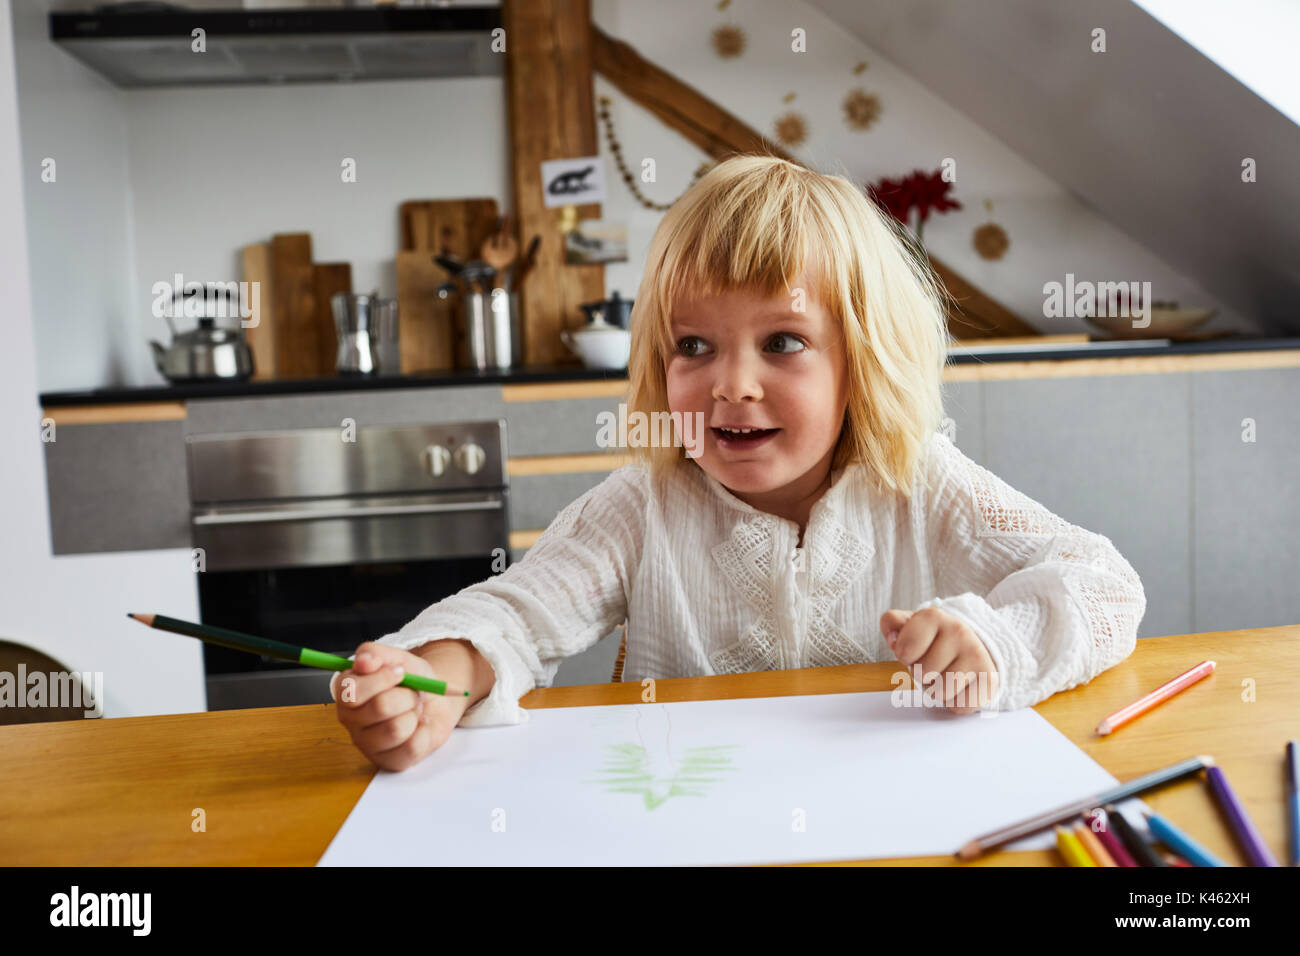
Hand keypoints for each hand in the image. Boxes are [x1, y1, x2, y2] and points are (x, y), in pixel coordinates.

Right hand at [331, 641, 472, 770]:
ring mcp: (367, 744)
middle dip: (406, 695)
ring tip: (413, 709)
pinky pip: (412, 747)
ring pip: (396, 728)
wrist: (435, 699)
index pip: (352, 691)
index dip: (381, 679)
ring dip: (414, 713)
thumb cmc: (410, 680)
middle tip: (412, 693)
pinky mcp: (388, 761)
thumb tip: (363, 661)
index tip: (400, 671)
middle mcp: (350, 720)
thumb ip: (375, 653)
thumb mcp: (396, 658)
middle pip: (380, 708)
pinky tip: (420, 726)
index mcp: (345, 692)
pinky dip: (425, 731)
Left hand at [880, 608, 999, 714]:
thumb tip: (892, 638)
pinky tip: (960, 685)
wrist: (974, 644)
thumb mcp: (909, 625)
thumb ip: (892, 624)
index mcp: (933, 617)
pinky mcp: (989, 679)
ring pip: (939, 693)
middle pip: (921, 674)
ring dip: (938, 690)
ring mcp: (976, 655)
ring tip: (946, 673)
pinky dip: (955, 702)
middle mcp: (958, 631)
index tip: (914, 650)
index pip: (904, 650)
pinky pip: (958, 706)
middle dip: (922, 674)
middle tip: (934, 663)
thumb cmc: (934, 639)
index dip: (904, 656)